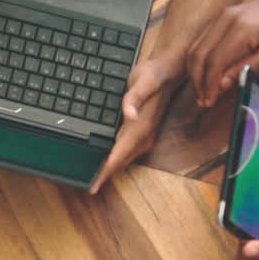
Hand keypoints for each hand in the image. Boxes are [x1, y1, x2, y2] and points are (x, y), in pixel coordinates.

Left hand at [89, 56, 182, 193]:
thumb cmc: (153, 76)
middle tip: (90, 187)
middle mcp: (144, 135)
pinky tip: (108, 161)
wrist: (168, 71)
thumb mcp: (143, 81)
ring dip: (112, 169)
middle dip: (106, 175)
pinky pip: (128, 151)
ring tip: (96, 179)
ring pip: (126, 158)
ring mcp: (145, 136)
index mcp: (141, 127)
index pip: (120, 154)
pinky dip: (117, 159)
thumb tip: (130, 116)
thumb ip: (134, 98)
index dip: (106, 170)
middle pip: (122, 161)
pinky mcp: (143, 132)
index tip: (95, 184)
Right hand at [186, 0, 258, 107]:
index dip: (210, 84)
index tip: (210, 101)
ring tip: (201, 91)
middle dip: (198, 81)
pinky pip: (200, 41)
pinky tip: (203, 75)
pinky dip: (198, 61)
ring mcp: (219, 17)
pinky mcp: (217, 18)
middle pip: (199, 55)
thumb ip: (246, 68)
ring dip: (194, 72)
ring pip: (195, 48)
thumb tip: (221, 85)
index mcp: (241, 29)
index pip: (215, 61)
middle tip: (202, 101)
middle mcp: (225, 20)